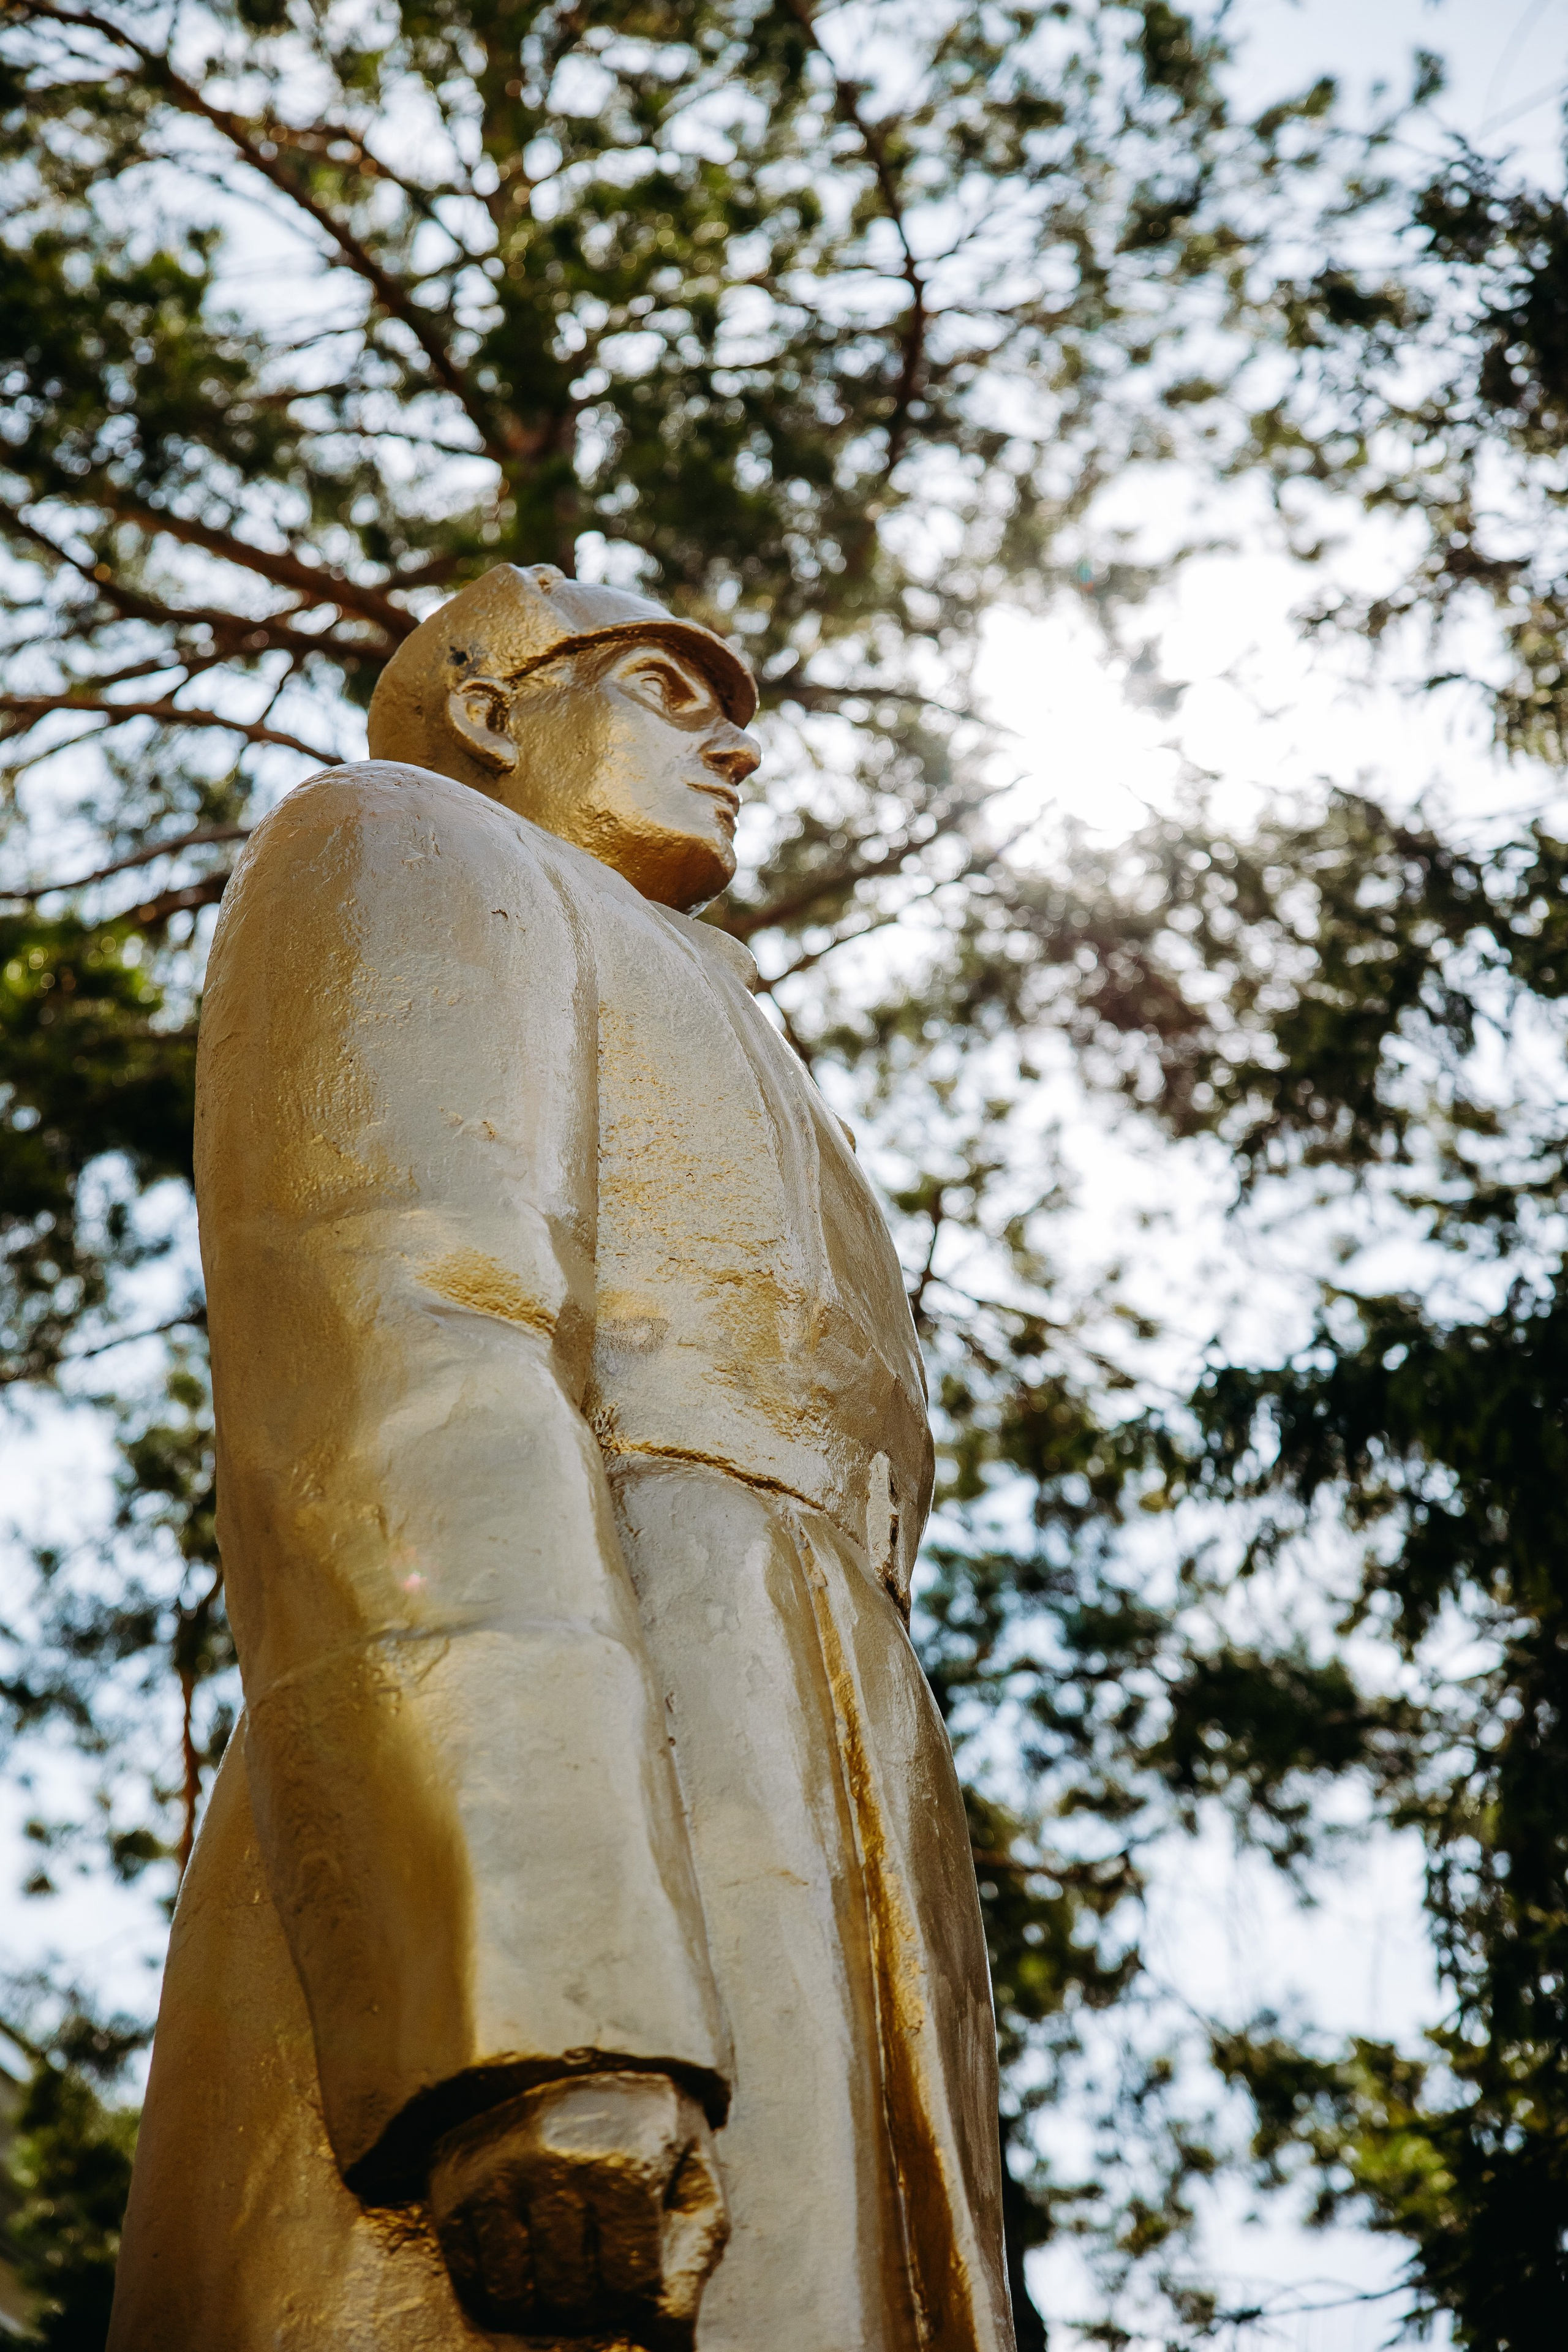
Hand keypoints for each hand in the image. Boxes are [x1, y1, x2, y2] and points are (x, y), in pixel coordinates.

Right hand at [428, 2071, 728, 2346]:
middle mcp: (555, 2164)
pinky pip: (469, 2280)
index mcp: (624, 2159)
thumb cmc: (643, 2124)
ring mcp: (498, 2173)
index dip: (635, 2289)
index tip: (634, 2262)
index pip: (628, 2286)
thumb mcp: (692, 2172)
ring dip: (540, 2304)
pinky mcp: (454, 2185)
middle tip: (595, 2273)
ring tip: (559, 2270)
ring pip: (514, 2298)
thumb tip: (670, 2341)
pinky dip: (496, 2289)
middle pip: (569, 2297)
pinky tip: (522, 2260)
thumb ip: (696, 2254)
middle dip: (589, 2301)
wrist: (566, 2052)